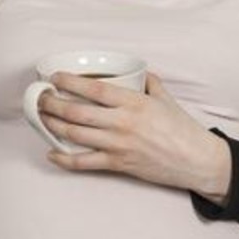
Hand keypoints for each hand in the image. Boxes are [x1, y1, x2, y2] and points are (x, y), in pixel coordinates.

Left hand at [38, 73, 230, 204]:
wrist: (197, 160)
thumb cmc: (184, 131)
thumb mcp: (167, 101)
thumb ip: (150, 84)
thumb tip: (138, 74)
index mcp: (135, 103)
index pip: (93, 89)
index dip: (68, 82)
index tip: (55, 78)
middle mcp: (123, 123)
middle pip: (75, 111)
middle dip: (51, 104)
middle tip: (41, 98)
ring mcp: (119, 145)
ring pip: (74, 134)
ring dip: (52, 125)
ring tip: (42, 118)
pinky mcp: (119, 164)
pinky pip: (83, 162)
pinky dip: (63, 158)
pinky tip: (52, 152)